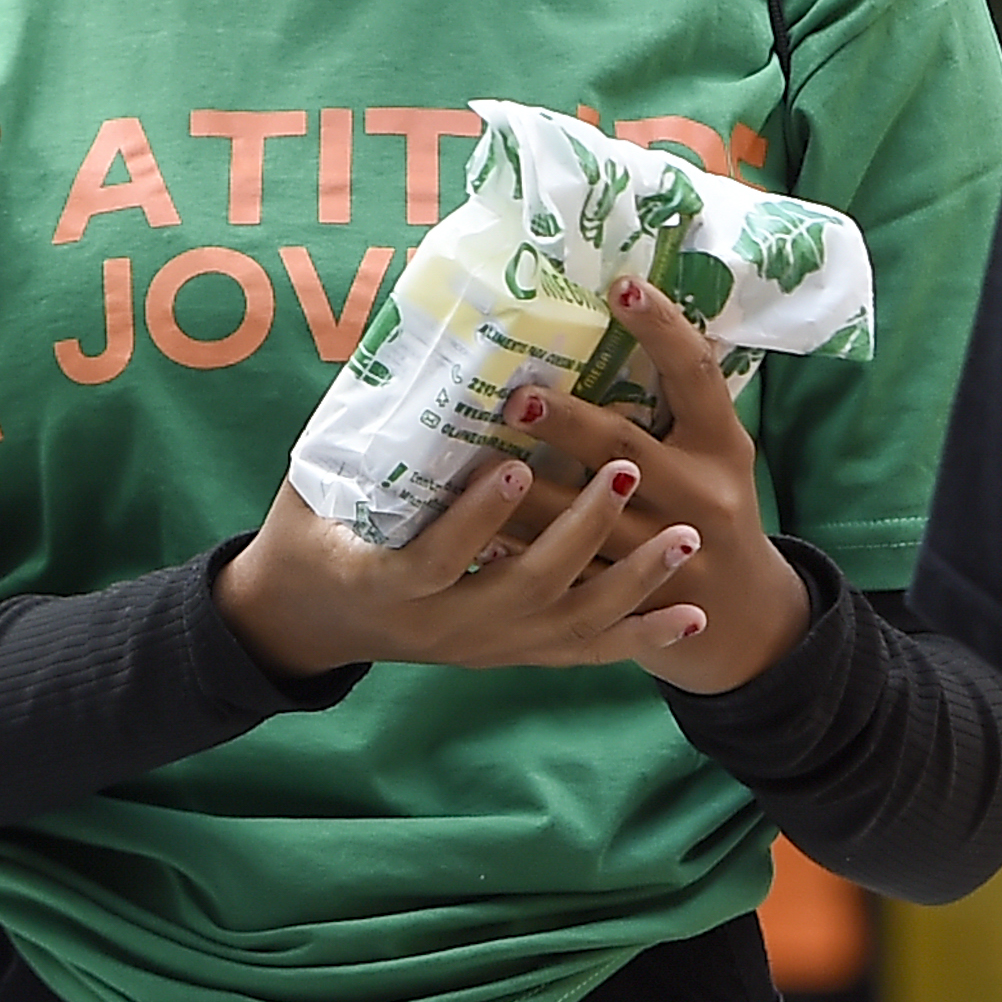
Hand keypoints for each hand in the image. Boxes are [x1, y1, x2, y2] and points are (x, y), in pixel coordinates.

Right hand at [213, 434, 710, 679]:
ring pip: (568, 624)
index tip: (514, 466)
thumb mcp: (313, 488)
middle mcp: (442, 627)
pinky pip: (586, 653)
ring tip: (684, 535)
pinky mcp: (511, 655)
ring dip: (631, 580)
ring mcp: (484, 646)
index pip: (434, 560)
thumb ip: (357, 437)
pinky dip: (641, 636)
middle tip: (624, 468)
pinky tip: (689, 615)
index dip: (475, 520)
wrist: (311, 622)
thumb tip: (399, 346)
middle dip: (580, 531)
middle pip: (523, 590)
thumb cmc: (312, 535)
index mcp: (383, 583)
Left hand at [505, 278, 810, 694]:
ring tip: (476, 462)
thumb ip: (677, 405)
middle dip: (566, 424)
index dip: (663, 329)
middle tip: (515, 396)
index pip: (696, 375)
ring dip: (527, 494)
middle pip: (625, 451)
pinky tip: (481, 537)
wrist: (750, 618)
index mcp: (724, 446)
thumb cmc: (715, 509)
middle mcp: (703, 495)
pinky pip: (571, 574)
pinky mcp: (637, 602)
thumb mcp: (717, 455)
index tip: (621, 287)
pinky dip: (526, 553)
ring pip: (586, 521)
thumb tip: (618, 317)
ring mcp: (671, 553)